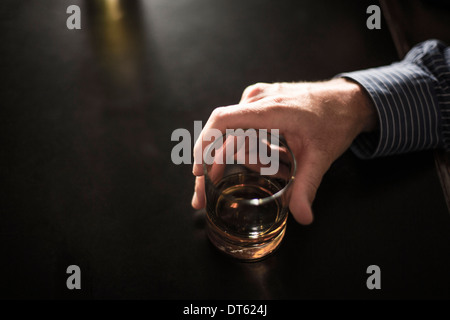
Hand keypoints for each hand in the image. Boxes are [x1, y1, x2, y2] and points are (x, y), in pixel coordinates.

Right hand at [191, 78, 376, 223]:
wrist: (346, 99)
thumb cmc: (334, 121)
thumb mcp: (321, 157)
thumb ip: (307, 187)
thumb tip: (302, 217)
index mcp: (271, 109)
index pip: (224, 121)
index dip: (204, 145)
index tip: (198, 172)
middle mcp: (258, 99)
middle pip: (221, 133)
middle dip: (211, 165)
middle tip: (203, 197)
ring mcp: (257, 96)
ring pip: (233, 133)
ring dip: (239, 158)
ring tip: (267, 170)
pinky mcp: (259, 100)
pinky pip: (243, 127)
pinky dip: (246, 147)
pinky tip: (269, 158)